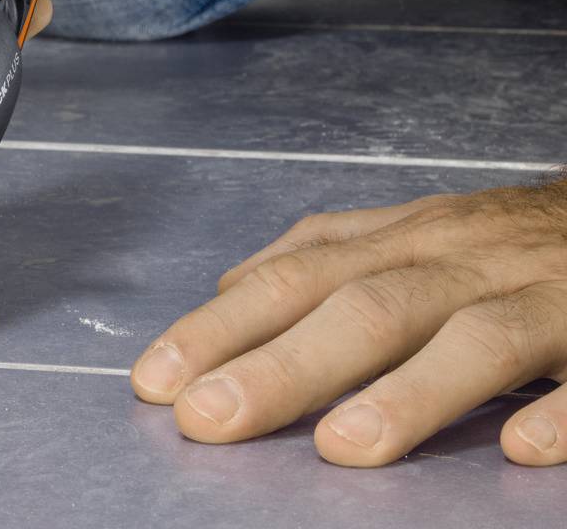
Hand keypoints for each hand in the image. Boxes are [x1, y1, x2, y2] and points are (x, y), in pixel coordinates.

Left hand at [130, 178, 566, 466]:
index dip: (220, 329)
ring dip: (408, 391)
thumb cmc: (504, 238)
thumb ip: (325, 257)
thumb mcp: (408, 232)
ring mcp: (540, 293)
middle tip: (209, 420)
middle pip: (363, 308)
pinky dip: (565, 411)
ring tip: (342, 448)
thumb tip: (230, 288)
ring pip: (474, 336)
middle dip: (280, 366)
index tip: (154, 383)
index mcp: (400, 243)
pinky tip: (522, 447)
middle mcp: (458, 261)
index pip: (293, 281)